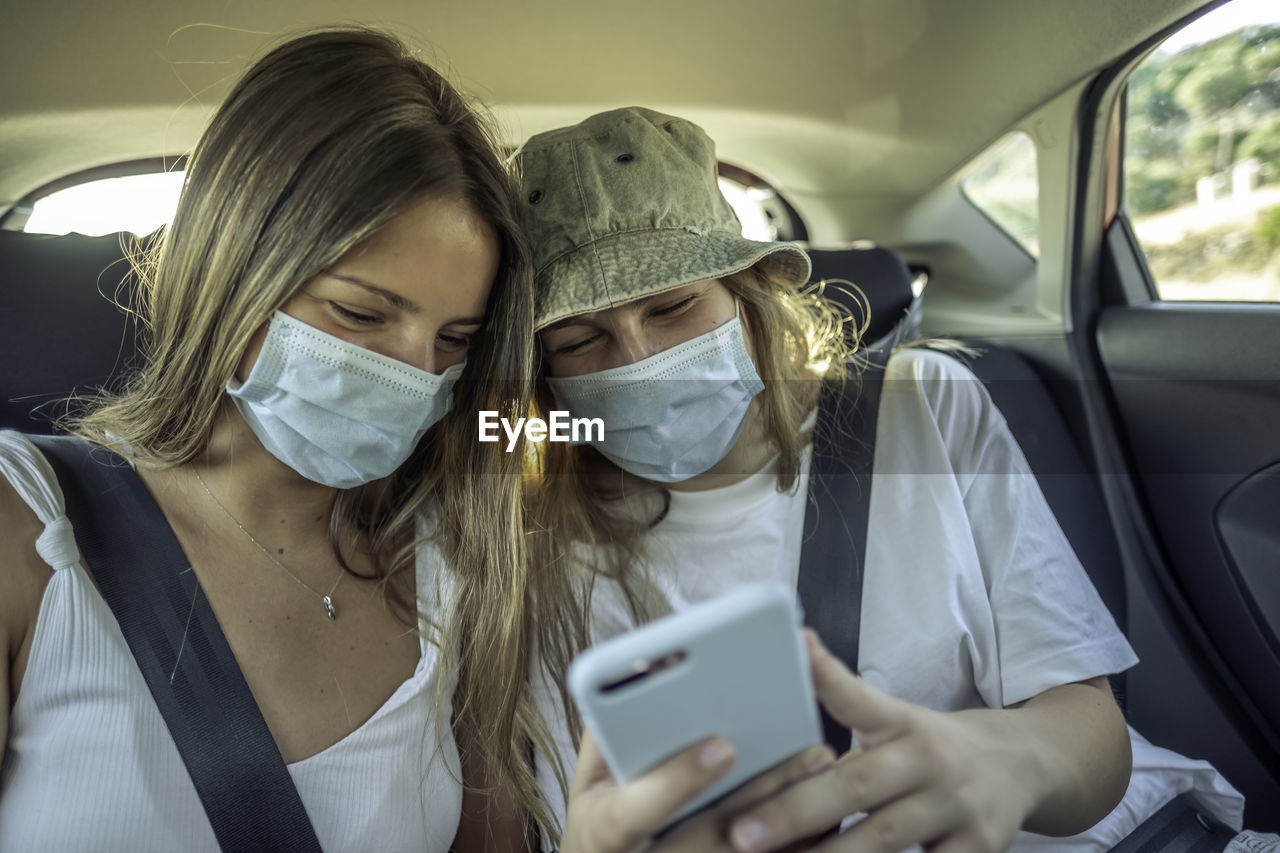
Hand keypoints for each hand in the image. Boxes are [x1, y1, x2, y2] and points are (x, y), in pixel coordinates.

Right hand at [560, 729, 835, 852]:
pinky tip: (827, 807)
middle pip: (712, 838)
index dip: (678, 781)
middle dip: (764, 791)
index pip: (634, 813)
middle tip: (812, 750)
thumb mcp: (588, 778)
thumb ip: (606, 731)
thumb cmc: (601, 820)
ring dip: (793, 813)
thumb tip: (642, 674)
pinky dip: (797, 839)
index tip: (723, 745)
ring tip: (824, 763)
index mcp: (601, 831)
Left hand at [726, 631, 1047, 852]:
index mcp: (902, 722)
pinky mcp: (977, 847)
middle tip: (743, 833)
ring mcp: (955, 806)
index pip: (859, 696)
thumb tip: (777, 700)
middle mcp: (929, 759)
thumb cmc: (931, 750)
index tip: (797, 649)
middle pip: (856, 784)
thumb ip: (843, 716)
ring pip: (884, 837)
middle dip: (795, 811)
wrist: (1021, 765)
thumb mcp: (895, 723)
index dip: (826, 674)